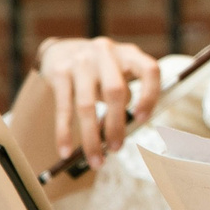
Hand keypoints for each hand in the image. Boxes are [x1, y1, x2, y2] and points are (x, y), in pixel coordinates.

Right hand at [39, 36, 162, 168]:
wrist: (61, 50)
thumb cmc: (99, 70)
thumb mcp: (118, 73)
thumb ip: (126, 95)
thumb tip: (120, 134)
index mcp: (129, 54)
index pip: (149, 71)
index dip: (149, 96)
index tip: (142, 120)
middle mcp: (106, 53)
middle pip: (115, 92)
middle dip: (116, 126)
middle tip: (116, 149)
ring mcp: (81, 61)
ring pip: (87, 105)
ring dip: (92, 137)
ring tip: (96, 159)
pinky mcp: (59, 72)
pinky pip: (64, 107)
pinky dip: (64, 132)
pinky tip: (65, 151)